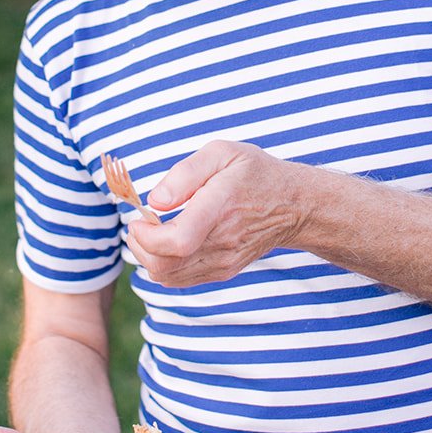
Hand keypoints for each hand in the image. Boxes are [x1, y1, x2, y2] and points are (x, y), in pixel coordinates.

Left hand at [125, 139, 301, 287]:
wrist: (291, 206)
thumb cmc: (253, 173)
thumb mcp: (221, 153)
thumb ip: (184, 173)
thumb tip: (156, 201)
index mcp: (220, 207)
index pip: (177, 241)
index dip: (146, 236)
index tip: (139, 218)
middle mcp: (222, 242)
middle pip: (164, 265)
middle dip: (139, 246)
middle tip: (140, 223)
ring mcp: (223, 262)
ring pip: (167, 277)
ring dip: (148, 256)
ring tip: (154, 230)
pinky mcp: (222, 271)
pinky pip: (180, 279)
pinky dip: (163, 264)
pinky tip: (168, 242)